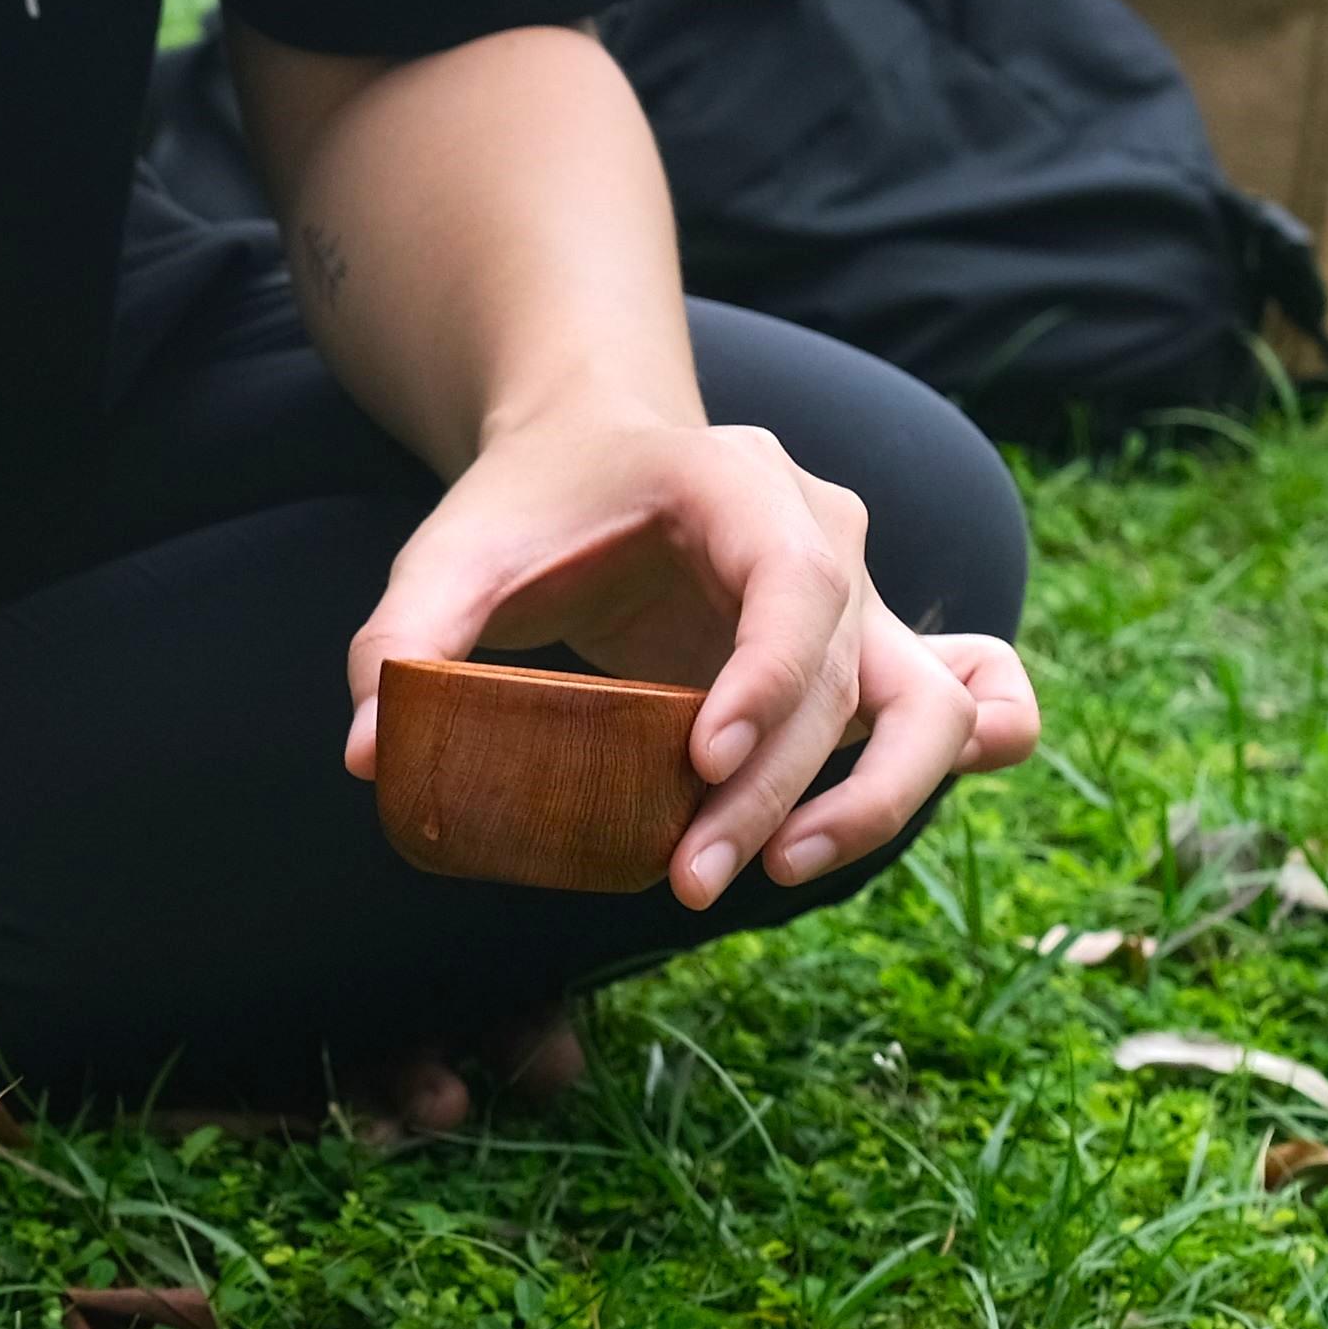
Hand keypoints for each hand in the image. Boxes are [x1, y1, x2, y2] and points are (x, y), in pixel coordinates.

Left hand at [342, 407, 1042, 903]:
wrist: (595, 449)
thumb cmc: (531, 501)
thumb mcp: (452, 549)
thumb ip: (404, 637)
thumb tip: (368, 752)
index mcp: (740, 483)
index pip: (795, 584)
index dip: (766, 681)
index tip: (702, 764)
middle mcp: (827, 536)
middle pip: (852, 673)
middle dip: (782, 790)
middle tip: (689, 879)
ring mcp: (861, 601)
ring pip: (934, 707)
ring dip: (880, 802)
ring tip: (781, 876)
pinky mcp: (863, 660)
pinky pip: (959, 710)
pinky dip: (948, 767)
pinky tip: (878, 830)